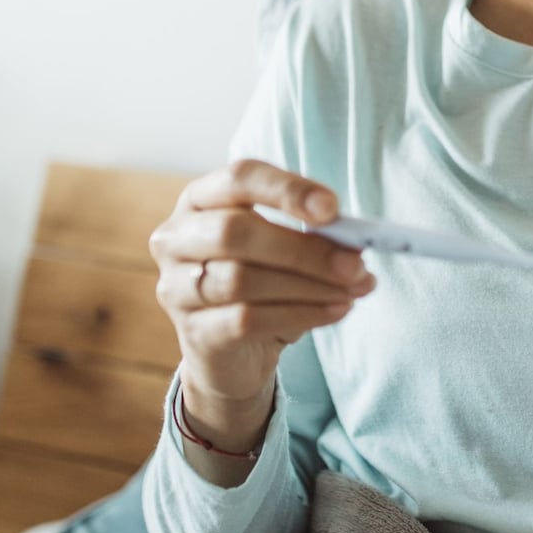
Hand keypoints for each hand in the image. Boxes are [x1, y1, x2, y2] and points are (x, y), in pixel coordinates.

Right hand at [149, 159, 374, 450]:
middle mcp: (177, 237)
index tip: (332, 209)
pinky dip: (300, 314)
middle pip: (235, 231)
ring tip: (353, 290)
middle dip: (302, 248)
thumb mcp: (284, 249)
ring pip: (242, 279)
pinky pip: (247, 320)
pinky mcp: (194, 333)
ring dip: (308, 285)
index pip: (239, 178)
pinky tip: (335, 311)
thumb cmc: (262, 284)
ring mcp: (177, 287)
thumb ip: (312, 235)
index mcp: (201, 199)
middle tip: (355, 263)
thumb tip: (354, 242)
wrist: (234, 354)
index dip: (286, 190)